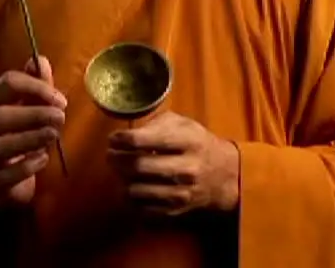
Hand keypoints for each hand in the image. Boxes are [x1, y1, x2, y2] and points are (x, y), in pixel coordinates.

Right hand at [0, 56, 66, 207]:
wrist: (10, 183)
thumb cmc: (20, 138)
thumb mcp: (29, 108)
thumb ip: (35, 85)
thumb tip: (40, 59)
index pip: (7, 83)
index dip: (35, 87)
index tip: (61, 99)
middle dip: (33, 114)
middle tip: (60, 117)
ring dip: (30, 138)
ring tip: (54, 135)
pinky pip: (4, 176)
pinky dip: (26, 167)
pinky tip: (44, 159)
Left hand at [107, 112, 239, 217]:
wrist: (223, 176)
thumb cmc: (197, 144)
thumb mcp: (184, 124)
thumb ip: (157, 124)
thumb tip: (126, 133)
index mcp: (189, 141)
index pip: (144, 140)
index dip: (122, 139)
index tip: (113, 138)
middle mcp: (186, 168)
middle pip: (137, 166)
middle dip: (116, 160)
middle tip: (111, 155)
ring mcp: (180, 193)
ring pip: (135, 190)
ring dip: (122, 180)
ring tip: (123, 171)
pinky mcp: (174, 211)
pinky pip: (140, 208)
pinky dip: (132, 198)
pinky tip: (134, 187)